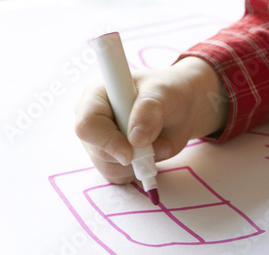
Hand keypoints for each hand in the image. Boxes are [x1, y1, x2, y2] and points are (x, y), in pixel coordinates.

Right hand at [74, 56, 227, 184]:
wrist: (181, 108)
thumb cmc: (169, 92)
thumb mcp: (165, 93)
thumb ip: (149, 110)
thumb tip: (136, 139)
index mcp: (97, 95)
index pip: (87, 125)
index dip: (107, 141)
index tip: (131, 151)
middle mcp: (92, 119)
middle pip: (98, 151)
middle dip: (132, 153)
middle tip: (158, 141)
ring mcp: (98, 142)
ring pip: (108, 167)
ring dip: (140, 162)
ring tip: (159, 142)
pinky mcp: (109, 159)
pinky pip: (119, 176)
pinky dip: (139, 170)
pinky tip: (151, 152)